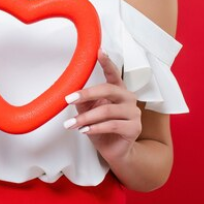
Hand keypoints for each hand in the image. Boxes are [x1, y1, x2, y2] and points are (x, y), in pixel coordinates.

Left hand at [63, 49, 141, 163]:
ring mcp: (134, 113)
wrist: (115, 151)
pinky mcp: (134, 128)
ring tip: (72, 124)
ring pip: (107, 110)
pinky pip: (112, 125)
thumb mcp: (89, 112)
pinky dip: (95, 128)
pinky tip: (84, 130)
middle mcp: (128, 98)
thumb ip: (83, 101)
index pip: (113, 73)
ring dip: (86, 118)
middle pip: (108, 90)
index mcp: (118, 90)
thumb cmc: (102, 129)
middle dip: (86, 94)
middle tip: (69, 99)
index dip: (107, 62)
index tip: (99, 51)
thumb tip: (71, 92)